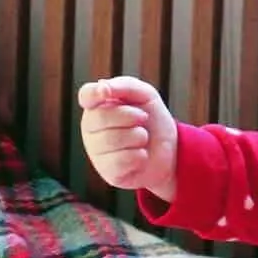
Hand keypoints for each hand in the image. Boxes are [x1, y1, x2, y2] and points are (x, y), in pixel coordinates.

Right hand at [77, 76, 178, 202]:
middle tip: (143, 119)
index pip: (86, 96)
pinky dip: (140, 156)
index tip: (106, 93)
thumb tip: (102, 87)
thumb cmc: (153, 121)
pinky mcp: (108, 172)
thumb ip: (124, 86)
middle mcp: (91, 129)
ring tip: (142, 139)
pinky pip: (121, 160)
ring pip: (112, 139)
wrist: (172, 151)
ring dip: (138, 136)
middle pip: (100, 117)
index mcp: (98, 107)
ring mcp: (96, 152)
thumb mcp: (145, 96)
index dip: (94, 93)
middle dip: (130, 116)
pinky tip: (141, 156)